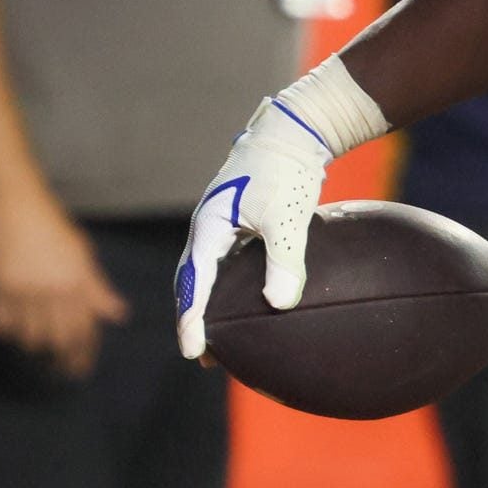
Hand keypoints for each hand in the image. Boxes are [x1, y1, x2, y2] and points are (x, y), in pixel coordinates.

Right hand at [0, 185, 128, 378]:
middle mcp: (52, 291)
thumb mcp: (81, 254)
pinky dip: (8, 334)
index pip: (85, 330)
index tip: (79, 371)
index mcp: (77, 283)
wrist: (12, 205)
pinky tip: (12, 331)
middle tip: (56, 370)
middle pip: (58, 341)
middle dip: (59, 361)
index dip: (83, 355)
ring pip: (28, 338)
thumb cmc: (51, 227)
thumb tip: (118, 315)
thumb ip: (96, 288)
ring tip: (34, 350)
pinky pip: (2, 325)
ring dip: (32, 348)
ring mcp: (22, 291)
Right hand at [175, 96, 331, 360]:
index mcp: (209, 227)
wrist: (296, 132)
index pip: (193, 283)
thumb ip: (285, 260)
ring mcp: (222, 223)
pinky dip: (229, 287)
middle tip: (204, 355)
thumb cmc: (288, 170)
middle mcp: (208, 227)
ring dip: (210, 304)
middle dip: (194, 318)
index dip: (191, 320)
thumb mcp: (289, 217)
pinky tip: (250, 303)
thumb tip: (280, 305)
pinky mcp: (240, 221)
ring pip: (208, 273)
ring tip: (222, 338)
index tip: (193, 351)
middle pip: (191, 281)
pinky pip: (227, 263)